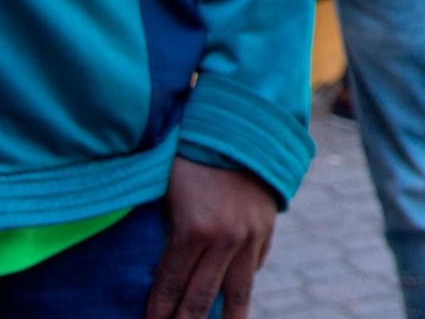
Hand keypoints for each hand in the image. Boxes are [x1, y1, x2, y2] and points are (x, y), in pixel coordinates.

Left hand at [145, 158, 277, 318]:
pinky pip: (255, 265)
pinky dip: (243, 282)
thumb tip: (157, 268)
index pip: (170, 286)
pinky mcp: (267, 227)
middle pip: (200, 298)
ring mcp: (250, 235)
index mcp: (194, 230)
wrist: (245, 124)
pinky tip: (235, 295)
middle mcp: (226, 239)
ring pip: (237, 292)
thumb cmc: (192, 154)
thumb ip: (166, 230)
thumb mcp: (168, 191)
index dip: (157, 313)